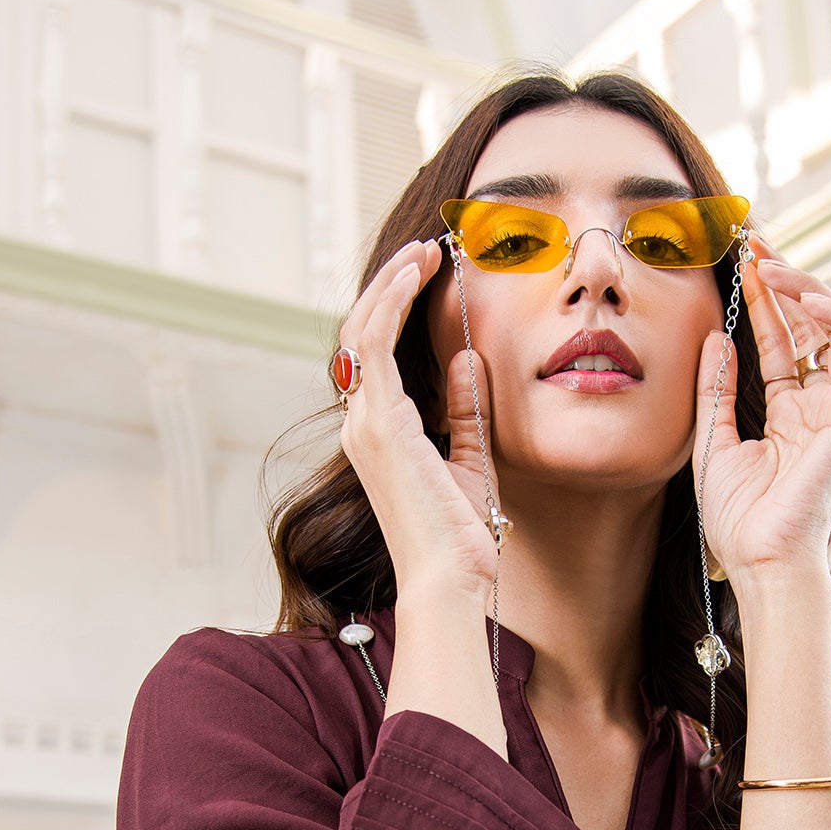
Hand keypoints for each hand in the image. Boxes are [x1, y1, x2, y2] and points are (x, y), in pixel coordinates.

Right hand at [336, 238, 504, 598]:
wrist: (451, 577)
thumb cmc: (460, 536)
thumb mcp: (471, 459)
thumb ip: (466, 410)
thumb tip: (468, 358)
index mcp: (378, 434)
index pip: (375, 357)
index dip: (396, 310)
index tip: (429, 276)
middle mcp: (361, 424)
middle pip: (360, 335)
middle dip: (391, 287)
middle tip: (427, 251)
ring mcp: (364, 423)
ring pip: (360, 330)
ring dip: (390, 284)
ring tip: (424, 252)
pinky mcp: (379, 423)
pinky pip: (373, 342)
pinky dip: (392, 301)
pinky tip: (417, 274)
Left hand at [693, 232, 830, 593]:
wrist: (761, 557)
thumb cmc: (739, 517)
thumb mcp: (713, 440)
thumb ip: (717, 389)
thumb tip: (716, 338)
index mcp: (788, 413)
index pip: (782, 341)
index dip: (765, 301)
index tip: (742, 263)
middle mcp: (820, 405)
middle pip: (812, 326)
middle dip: (787, 281)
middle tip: (755, 245)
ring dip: (810, 290)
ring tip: (772, 266)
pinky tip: (807, 298)